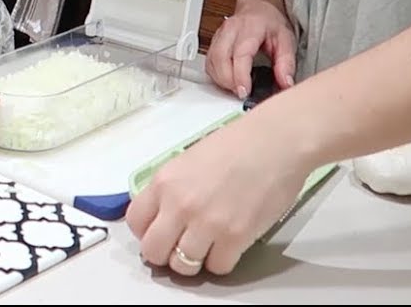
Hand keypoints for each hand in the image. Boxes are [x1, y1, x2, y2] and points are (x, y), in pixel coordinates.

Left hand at [125, 113, 310, 274]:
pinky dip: (221, 262)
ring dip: (193, 261)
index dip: (147, 232)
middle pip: (153, 251)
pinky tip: (228, 247)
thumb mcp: (186, 162)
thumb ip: (170, 190)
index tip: (160, 232)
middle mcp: (179, 205)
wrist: (275, 142)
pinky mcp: (236, 237)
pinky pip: (217, 267)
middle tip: (179, 248)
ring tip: (205, 248)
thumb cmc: (234, 146)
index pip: (135, 222)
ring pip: (184, 266)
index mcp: (163, 182)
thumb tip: (163, 217)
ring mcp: (207, 223)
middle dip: (164, 254)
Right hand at [206, 0, 296, 98]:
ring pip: (211, 63)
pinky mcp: (212, 44)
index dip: (240, 76)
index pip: (239, 54)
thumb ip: (287, 63)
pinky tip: (229, 80)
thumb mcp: (286, 40)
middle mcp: (229, 31)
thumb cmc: (270, 23)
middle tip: (243, 92)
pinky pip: (208, 63)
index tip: (245, 91)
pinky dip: (217, 76)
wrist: (257, 7)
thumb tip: (285, 83)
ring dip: (222, 80)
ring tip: (238, 87)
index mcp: (249, 28)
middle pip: (219, 59)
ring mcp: (218, 36)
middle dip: (228, 81)